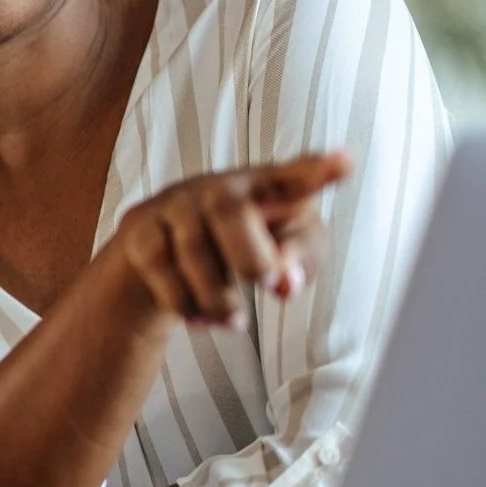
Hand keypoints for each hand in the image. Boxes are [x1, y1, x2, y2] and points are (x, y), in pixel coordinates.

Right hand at [109, 151, 349, 327]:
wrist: (161, 254)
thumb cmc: (240, 246)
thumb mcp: (282, 253)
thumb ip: (299, 262)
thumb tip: (287, 284)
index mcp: (267, 187)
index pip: (294, 176)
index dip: (317, 171)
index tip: (345, 163)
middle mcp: (218, 187)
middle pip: (230, 211)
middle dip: (250, 257)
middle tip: (270, 287)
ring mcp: (174, 204)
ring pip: (194, 250)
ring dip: (219, 298)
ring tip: (235, 322)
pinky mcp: (140, 228)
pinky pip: (161, 269)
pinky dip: (185, 302)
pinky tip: (199, 316)